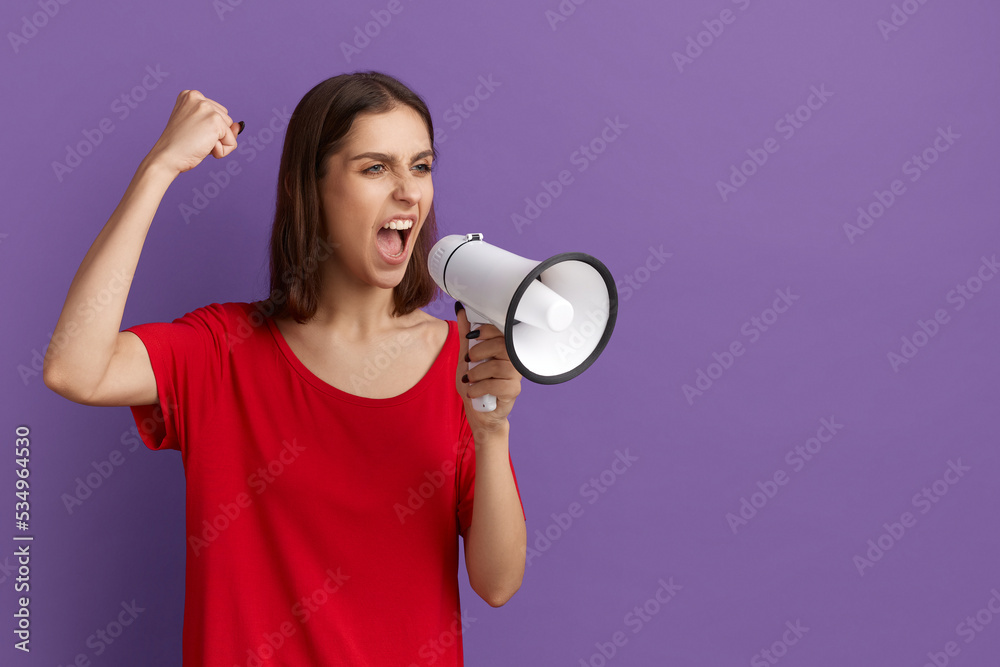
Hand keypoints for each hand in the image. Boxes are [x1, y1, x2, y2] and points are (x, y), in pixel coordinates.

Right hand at [144, 90, 241, 176]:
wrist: (167, 157)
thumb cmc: (180, 146)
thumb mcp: (200, 130)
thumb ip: (222, 125)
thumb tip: (239, 126)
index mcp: (190, 95)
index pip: (217, 113)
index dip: (208, 129)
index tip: (190, 132)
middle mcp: (198, 97)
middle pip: (226, 119)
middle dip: (215, 135)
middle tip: (194, 139)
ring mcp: (206, 108)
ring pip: (230, 131)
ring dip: (218, 143)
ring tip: (198, 143)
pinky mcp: (215, 121)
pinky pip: (232, 142)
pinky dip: (221, 151)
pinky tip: (204, 148)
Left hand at [456, 304, 521, 433]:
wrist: (479, 411)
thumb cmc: (475, 382)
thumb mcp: (466, 356)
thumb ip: (466, 335)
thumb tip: (461, 309)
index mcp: (504, 347)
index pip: (502, 330)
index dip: (486, 330)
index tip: (471, 336)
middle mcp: (514, 359)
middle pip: (503, 345)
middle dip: (480, 350)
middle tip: (468, 359)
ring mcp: (515, 375)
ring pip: (499, 365)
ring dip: (478, 372)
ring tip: (469, 379)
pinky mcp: (512, 391)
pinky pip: (498, 384)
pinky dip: (480, 387)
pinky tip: (473, 391)